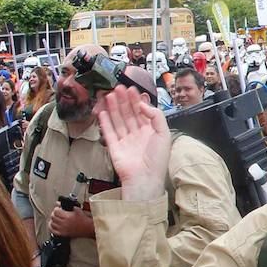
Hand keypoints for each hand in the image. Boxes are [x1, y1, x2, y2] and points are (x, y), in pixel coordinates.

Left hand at [48, 206, 93, 238]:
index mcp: (68, 216)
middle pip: (53, 217)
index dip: (56, 208)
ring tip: (56, 218)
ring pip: (52, 223)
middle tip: (58, 212)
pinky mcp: (63, 234)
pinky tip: (54, 224)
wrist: (88, 228)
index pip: (56, 211)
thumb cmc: (84, 219)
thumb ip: (67, 205)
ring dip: (53, 220)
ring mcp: (63, 229)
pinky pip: (53, 230)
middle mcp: (64, 223)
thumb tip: (59, 203)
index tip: (59, 208)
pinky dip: (51, 227)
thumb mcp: (77, 209)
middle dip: (54, 213)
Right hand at [95, 86, 171, 201]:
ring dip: (114, 108)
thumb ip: (156, 116)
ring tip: (109, 95)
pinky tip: (102, 111)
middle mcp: (137, 135)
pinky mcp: (114, 148)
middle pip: (129, 114)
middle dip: (124, 101)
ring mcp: (125, 141)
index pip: (142, 112)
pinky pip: (109, 132)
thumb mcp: (163, 133)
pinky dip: (105, 122)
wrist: (144, 178)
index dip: (136, 101)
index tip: (132, 89)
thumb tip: (142, 105)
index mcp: (151, 132)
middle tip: (118, 88)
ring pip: (118, 121)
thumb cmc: (157, 159)